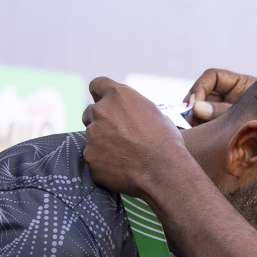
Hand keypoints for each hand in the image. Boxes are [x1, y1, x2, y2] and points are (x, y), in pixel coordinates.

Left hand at [82, 77, 187, 195]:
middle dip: (100, 121)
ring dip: (102, 143)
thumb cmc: (166, 142)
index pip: (97, 84)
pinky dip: (103, 162)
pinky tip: (121, 168)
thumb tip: (128, 113)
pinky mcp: (90, 156)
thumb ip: (132, 108)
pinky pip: (94, 157)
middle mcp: (101, 111)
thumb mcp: (154, 113)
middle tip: (118, 136)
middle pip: (90, 112)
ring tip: (125, 155)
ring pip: (91, 136)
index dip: (100, 94)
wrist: (163, 171)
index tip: (102, 102)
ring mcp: (92, 134)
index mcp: (118, 96)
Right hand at [184, 68, 256, 122]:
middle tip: (187, 119)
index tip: (194, 104)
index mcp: (240, 84)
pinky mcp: (224, 125)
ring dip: (194, 118)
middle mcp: (231, 94)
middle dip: (193, 104)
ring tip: (192, 129)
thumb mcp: (246, 113)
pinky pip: (207, 123)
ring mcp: (226, 109)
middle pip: (203, 93)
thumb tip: (196, 108)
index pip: (212, 77)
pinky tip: (198, 135)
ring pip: (202, 109)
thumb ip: (221, 110)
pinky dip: (200, 128)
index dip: (200, 87)